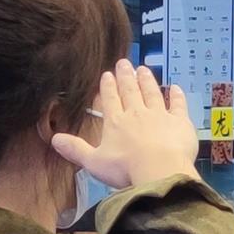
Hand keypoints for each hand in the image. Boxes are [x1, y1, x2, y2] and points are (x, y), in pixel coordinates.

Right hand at [56, 65, 200, 194]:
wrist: (159, 171)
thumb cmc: (125, 169)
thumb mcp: (94, 161)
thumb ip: (75, 149)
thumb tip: (53, 139)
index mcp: (115, 122)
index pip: (110, 100)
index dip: (108, 87)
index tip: (107, 74)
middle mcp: (136, 113)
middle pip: (130, 91)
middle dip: (126, 76)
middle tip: (124, 62)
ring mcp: (160, 116)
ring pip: (152, 93)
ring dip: (147, 81)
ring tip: (143, 69)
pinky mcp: (180, 122)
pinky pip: (178, 105)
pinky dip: (177, 96)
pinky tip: (176, 88)